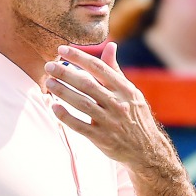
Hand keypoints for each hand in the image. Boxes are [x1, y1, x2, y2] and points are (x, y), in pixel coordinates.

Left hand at [43, 43, 171, 171]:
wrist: (147, 150)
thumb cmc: (135, 116)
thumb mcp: (130, 92)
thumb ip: (116, 71)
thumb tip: (110, 45)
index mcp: (124, 89)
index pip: (99, 68)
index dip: (79, 57)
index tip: (62, 49)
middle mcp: (118, 103)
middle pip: (87, 84)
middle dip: (65, 73)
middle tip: (49, 66)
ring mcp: (110, 122)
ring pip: (82, 104)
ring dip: (63, 92)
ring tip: (49, 83)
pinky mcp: (102, 138)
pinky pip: (80, 126)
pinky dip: (66, 117)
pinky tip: (54, 108)